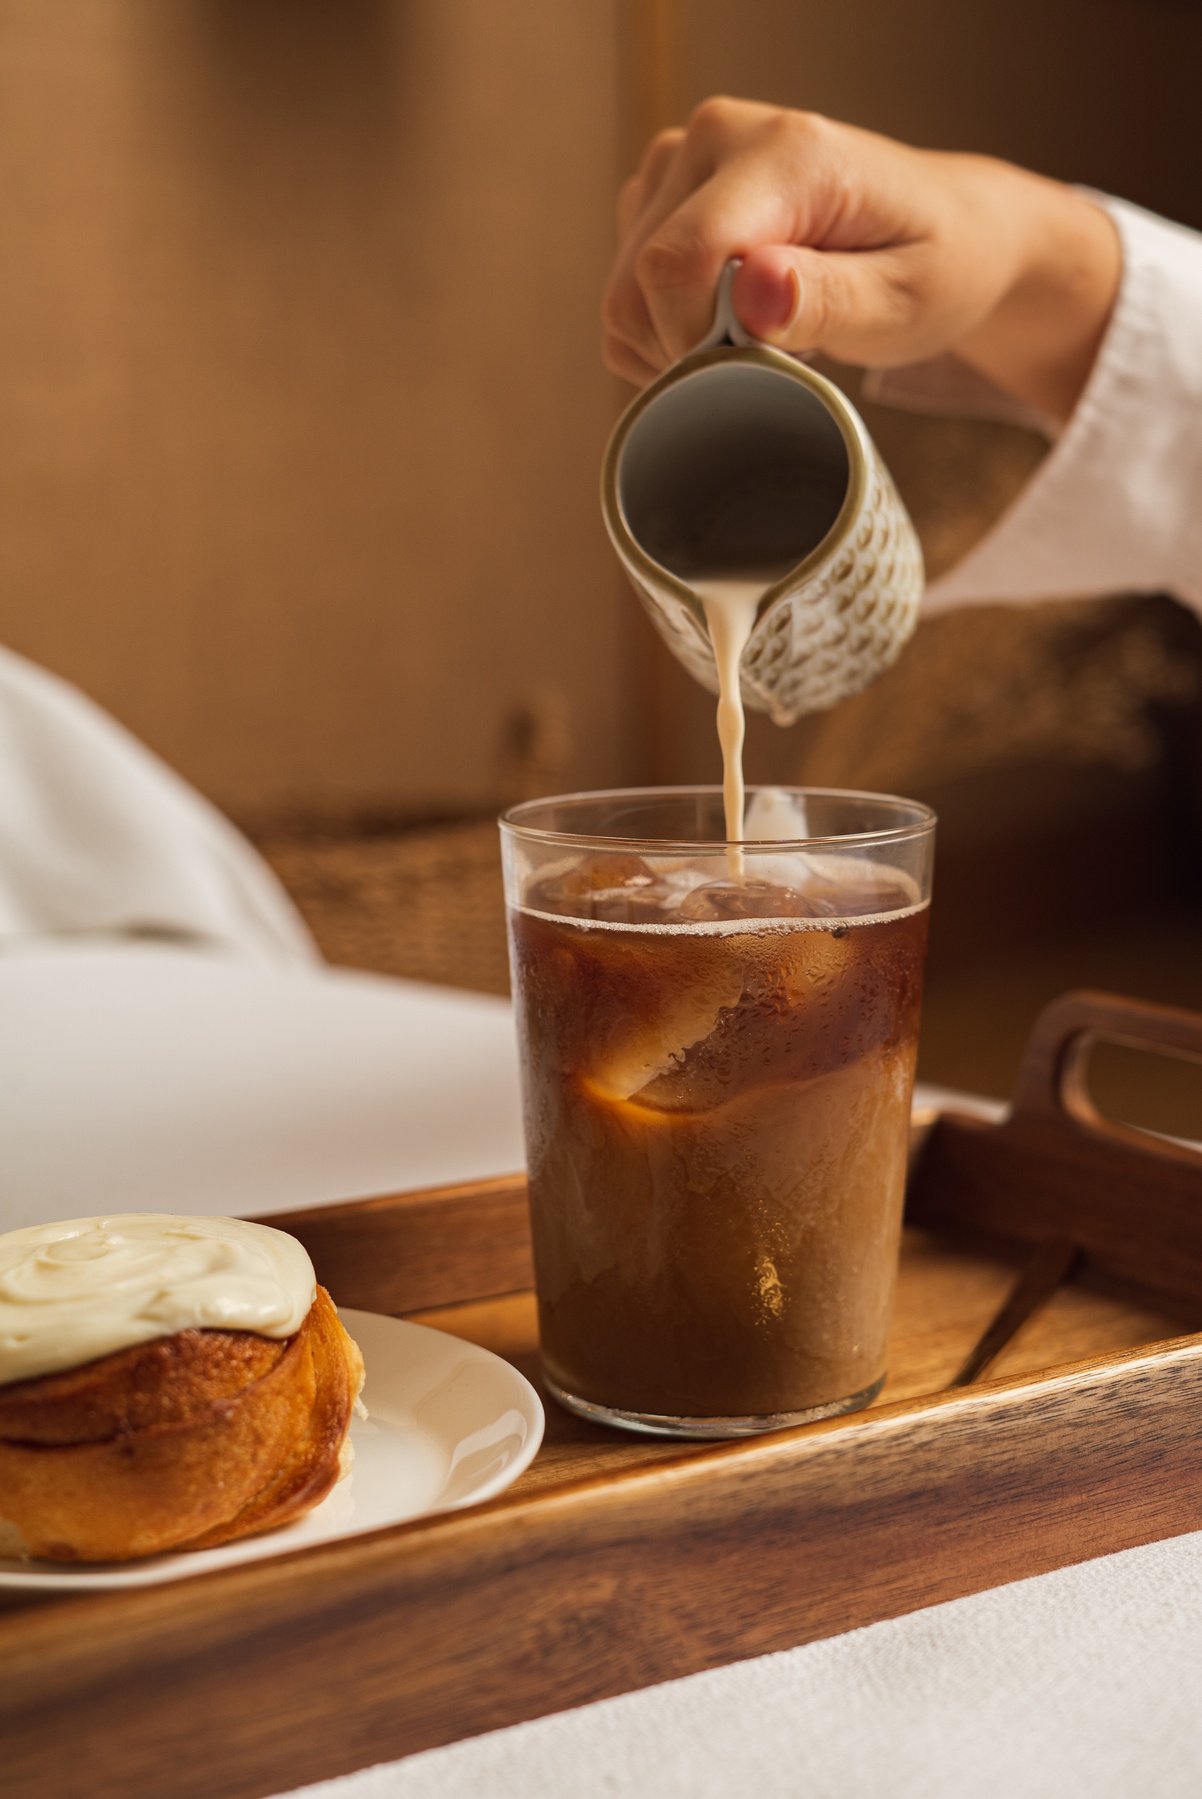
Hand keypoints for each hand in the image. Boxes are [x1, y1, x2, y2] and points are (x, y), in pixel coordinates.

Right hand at [603, 98, 1120, 422]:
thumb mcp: (904, 301)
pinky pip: (625, 295)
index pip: (680, 260)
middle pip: (638, 283)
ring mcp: (680, 161)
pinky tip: (728, 328)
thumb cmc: (933, 266)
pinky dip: (665, 336)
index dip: (697, 344)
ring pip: (622, 295)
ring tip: (761, 340)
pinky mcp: (660, 194)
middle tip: (774, 363)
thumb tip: (752, 288)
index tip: (759, 376)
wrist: (943, 230)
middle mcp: (717, 136)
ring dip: (678, 347)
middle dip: (692, 353)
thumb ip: (828, 298)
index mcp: (784, 151)